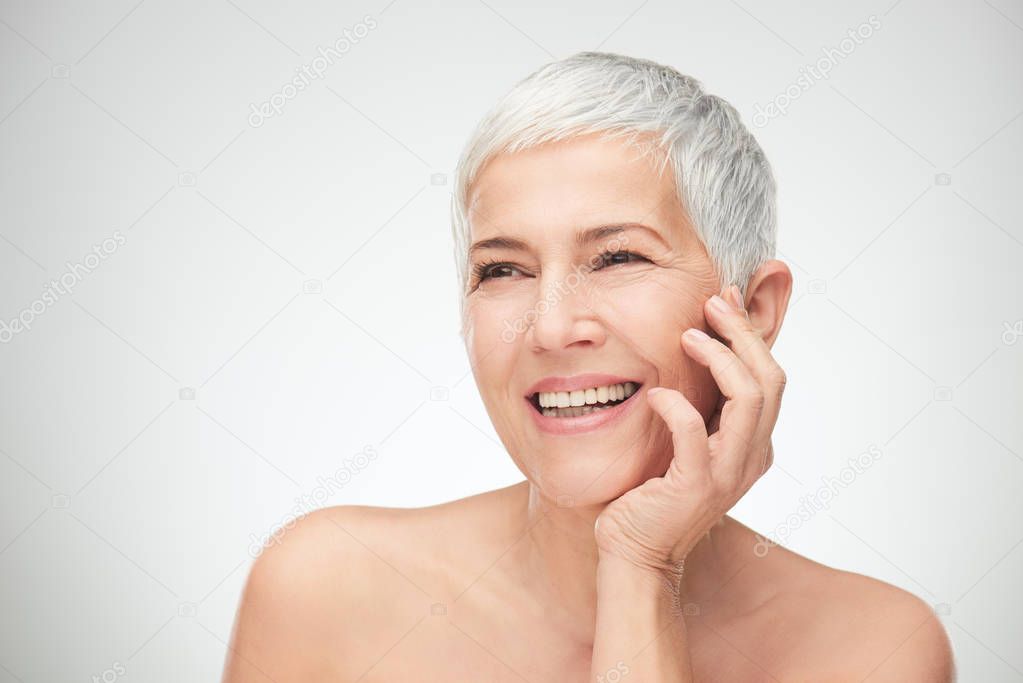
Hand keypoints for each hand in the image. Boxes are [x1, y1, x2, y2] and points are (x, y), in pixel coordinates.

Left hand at [594, 285, 786, 577]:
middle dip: (743, 334)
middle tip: (712, 304)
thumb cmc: (653, 494)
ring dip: (720, 358)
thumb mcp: (686, 443)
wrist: (636, 553)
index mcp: (752, 444)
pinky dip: (675, 405)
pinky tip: (655, 395)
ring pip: (749, 398)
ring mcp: (727, 473)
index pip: (769, 378)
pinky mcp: (696, 486)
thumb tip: (695, 350)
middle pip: (770, 380)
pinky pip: (693, 432)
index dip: (751, 334)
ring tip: (688, 336)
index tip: (727, 298)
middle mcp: (750, 457)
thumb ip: (699, 407)